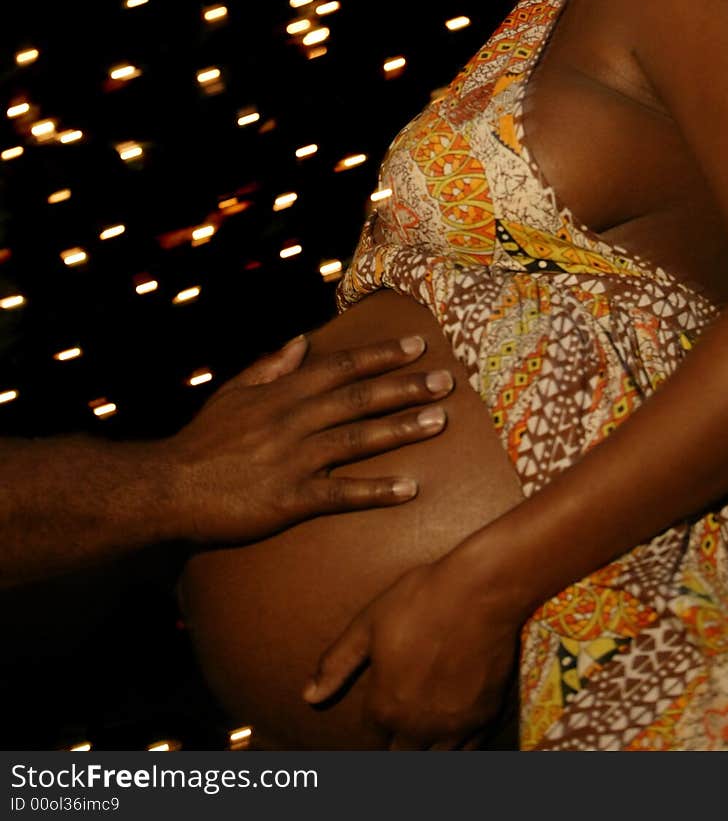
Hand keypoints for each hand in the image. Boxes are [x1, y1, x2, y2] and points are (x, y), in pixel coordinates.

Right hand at [161, 333, 452, 545]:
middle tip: (447, 381)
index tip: (418, 347)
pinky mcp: (290, 499)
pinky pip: (341, 493)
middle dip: (405, 387)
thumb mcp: (233, 393)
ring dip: (402, 429)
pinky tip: (410, 490)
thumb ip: (271, 367)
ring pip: (358, 439)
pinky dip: (376, 490)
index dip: (382, 356)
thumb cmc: (202, 441)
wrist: (168, 488)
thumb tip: (302, 341)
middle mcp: (294, 420)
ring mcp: (294, 459)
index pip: (341, 366)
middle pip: (359, 398)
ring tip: (440, 422)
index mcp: (283, 392)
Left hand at [303, 557, 520, 749]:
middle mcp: (419, 726)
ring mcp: (456, 726)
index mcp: (386, 706)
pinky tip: (454, 733)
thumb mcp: (368, 624)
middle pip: (400, 756)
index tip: (380, 714)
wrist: (480, 590)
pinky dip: (458, 747)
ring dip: (425, 750)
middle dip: (396, 744)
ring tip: (423, 736)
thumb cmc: (421, 600)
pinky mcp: (486, 717)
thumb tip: (309, 696)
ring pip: (435, 761)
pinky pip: (469, 751)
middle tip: (398, 726)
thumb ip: (337, 664)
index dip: (375, 724)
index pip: (372, 736)